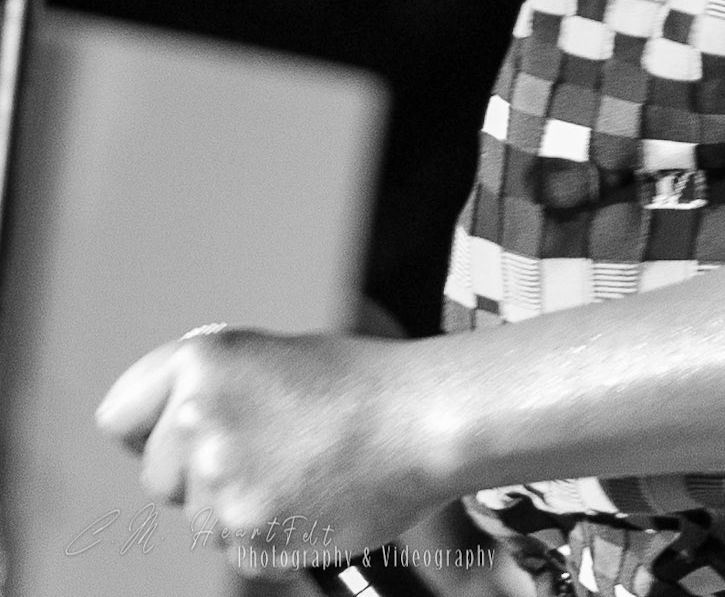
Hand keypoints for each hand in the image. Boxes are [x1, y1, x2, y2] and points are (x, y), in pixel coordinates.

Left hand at [96, 327, 454, 580]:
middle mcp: (199, 418)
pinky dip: (266, 536)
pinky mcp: (248, 533)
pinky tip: (310, 497)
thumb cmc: (358, 382)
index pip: (120, 416)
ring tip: (298, 469)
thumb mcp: (270, 355)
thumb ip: (210, 387)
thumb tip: (165, 426)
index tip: (181, 432)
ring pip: (197, 518)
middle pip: (156, 476)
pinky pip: (235, 550)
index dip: (152, 427)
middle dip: (196, 474)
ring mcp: (221, 480)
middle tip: (263, 450)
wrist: (421, 418)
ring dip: (236, 506)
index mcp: (203, 362)